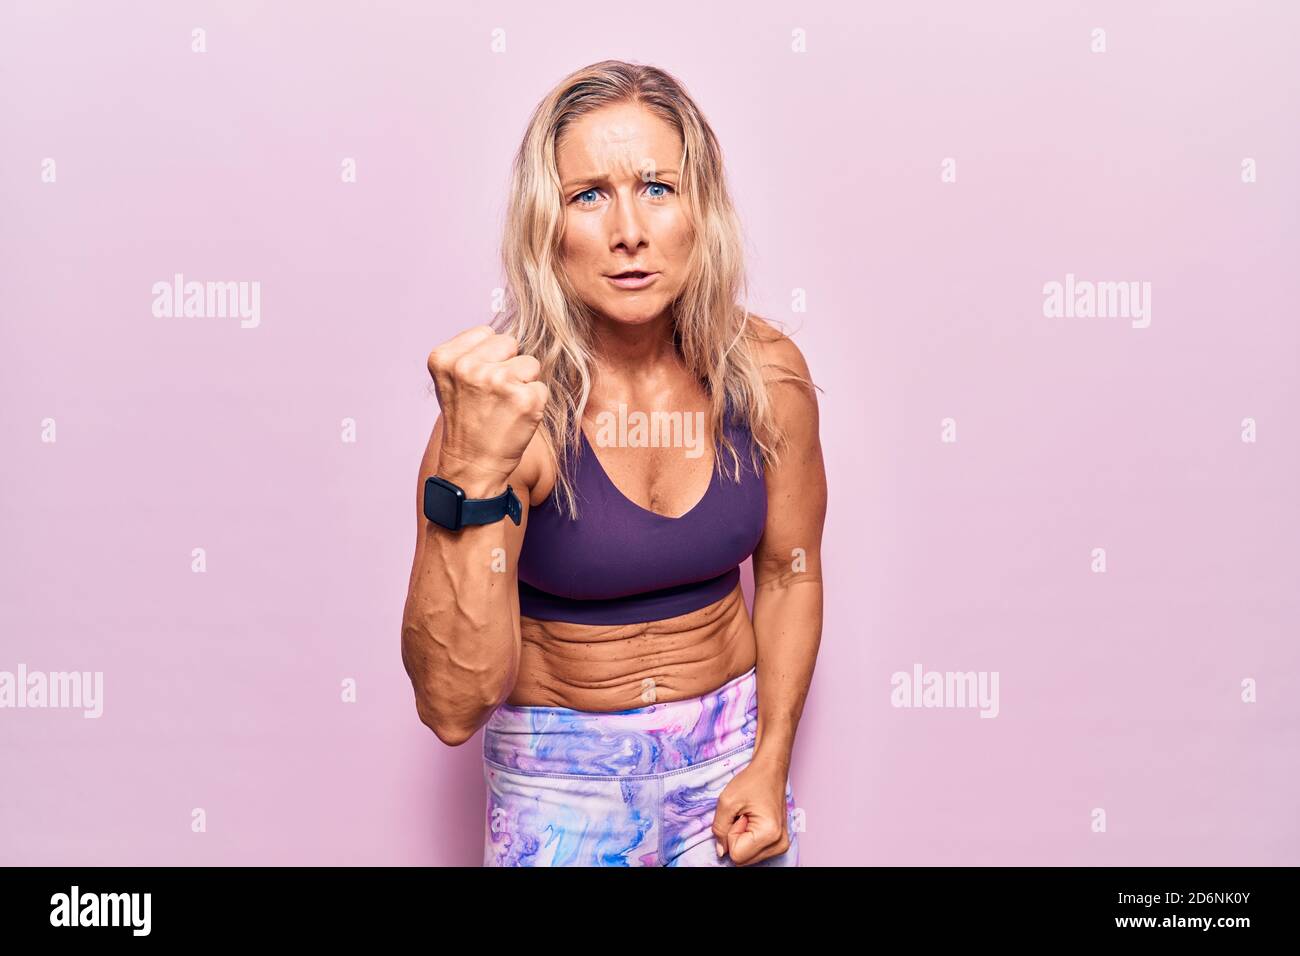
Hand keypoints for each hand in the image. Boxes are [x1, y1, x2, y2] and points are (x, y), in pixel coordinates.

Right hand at [427, 324, 547, 492]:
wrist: (471, 465)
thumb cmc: (467, 421)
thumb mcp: (454, 380)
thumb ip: (472, 352)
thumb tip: (511, 331)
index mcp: (445, 357)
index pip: (487, 333)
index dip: (489, 358)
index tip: (478, 383)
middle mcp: (468, 366)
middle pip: (511, 342)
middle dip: (508, 365)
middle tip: (494, 395)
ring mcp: (498, 382)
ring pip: (530, 363)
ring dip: (523, 384)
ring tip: (504, 407)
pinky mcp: (525, 399)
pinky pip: (542, 387)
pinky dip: (534, 403)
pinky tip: (515, 419)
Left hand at [711, 754, 791, 865]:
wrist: (771, 771)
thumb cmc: (752, 781)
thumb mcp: (726, 801)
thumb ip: (719, 829)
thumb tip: (721, 852)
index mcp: (769, 834)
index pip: (736, 854)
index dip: (731, 834)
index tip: (739, 816)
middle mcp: (779, 844)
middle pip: (743, 859)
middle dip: (736, 838)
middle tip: (743, 816)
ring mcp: (781, 845)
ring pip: (747, 857)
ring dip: (742, 838)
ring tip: (749, 817)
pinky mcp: (779, 843)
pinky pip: (754, 851)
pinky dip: (748, 838)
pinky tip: (754, 821)